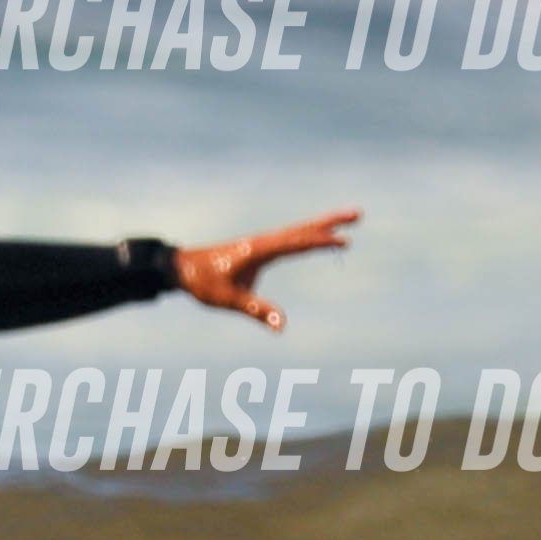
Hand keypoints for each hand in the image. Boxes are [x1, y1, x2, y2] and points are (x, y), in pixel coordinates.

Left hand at [179, 210, 359, 329]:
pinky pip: (292, 239)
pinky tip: (319, 236)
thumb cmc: (204, 282)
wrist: (183, 268)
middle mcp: (264, 242)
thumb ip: (256, 310)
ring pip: (300, 231)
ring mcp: (264, 244)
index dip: (320, 241)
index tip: (343, 240)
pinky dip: (309, 235)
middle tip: (358, 214)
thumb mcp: (229, 299)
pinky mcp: (261, 249)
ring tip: (348, 221)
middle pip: (304, 229)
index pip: (296, 243)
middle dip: (331, 222)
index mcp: (259, 250)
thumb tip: (282, 326)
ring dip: (324, 225)